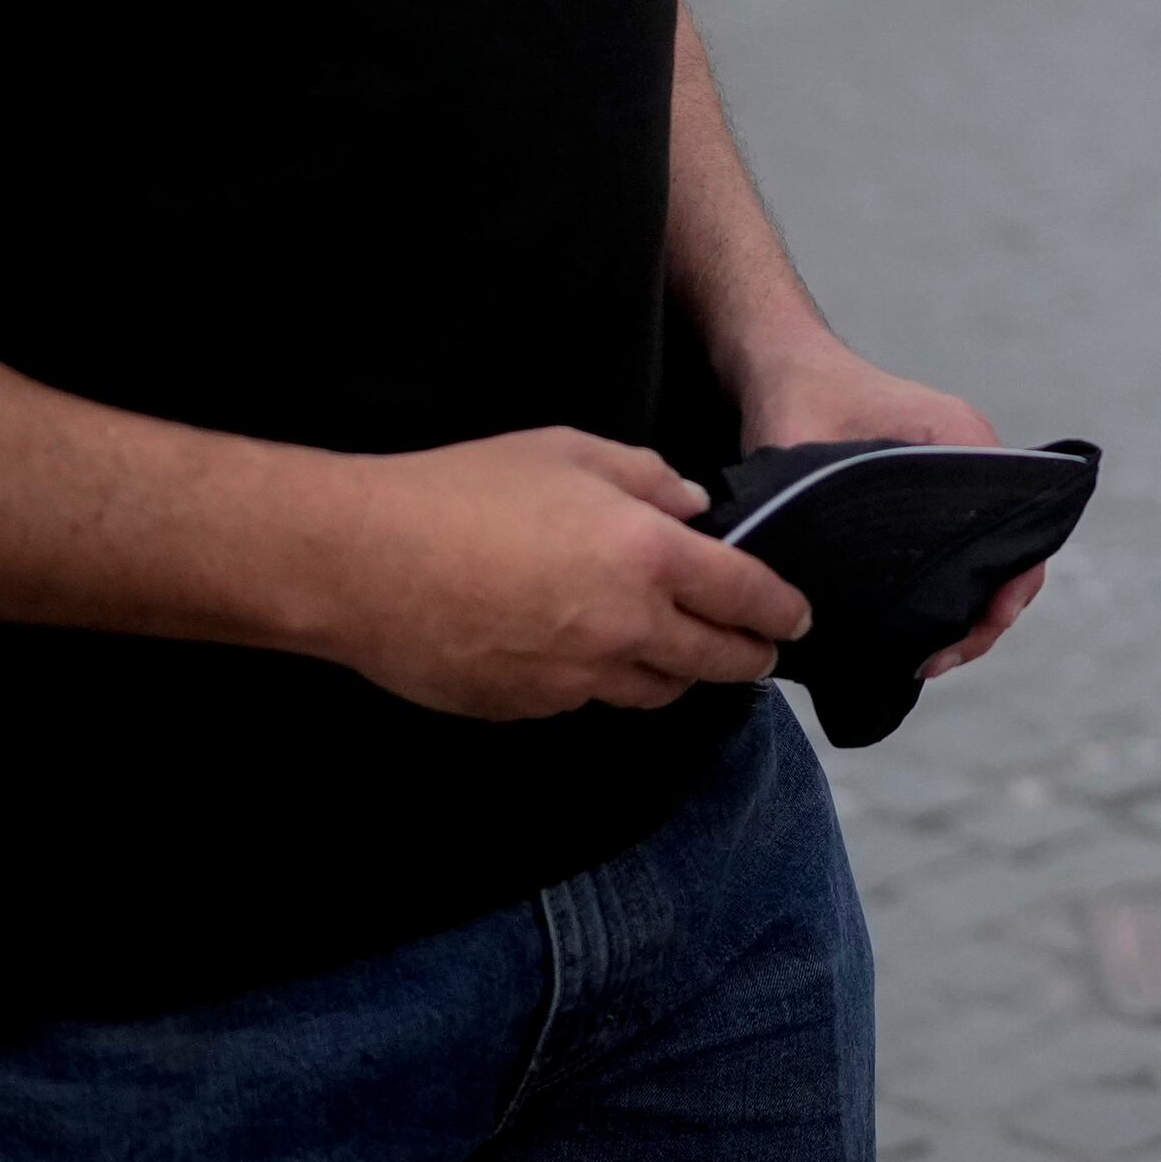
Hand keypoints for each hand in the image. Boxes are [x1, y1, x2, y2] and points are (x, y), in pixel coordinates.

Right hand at [313, 427, 812, 719]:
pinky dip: (605, 682)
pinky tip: (589, 655)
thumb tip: (692, 507)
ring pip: (657, 691)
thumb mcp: (567, 452)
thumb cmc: (462, 490)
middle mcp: (624, 627)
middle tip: (760, 652)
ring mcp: (576, 679)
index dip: (781, 610)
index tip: (798, 619)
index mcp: (646, 556)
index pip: (745, 595)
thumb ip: (646, 478)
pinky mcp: (531, 708)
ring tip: (681, 654)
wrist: (362, 563)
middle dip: (748, 657)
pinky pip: (589, 701)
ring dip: (679, 674)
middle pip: (716, 661)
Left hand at [737, 335, 1046, 682]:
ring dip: (962, 614)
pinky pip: (957, 556)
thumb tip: (823, 603)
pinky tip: (906, 632)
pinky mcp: (930, 502)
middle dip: (980, 620)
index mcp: (965, 442)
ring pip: (984, 565)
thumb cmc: (798, 395)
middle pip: (1009, 559)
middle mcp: (975, 464)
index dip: (1002, 596)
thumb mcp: (807, 452)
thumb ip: (821, 514)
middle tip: (931, 663)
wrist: (779, 363)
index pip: (1020, 530)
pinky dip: (944, 597)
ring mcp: (956, 485)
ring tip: (919, 659)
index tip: (958, 638)